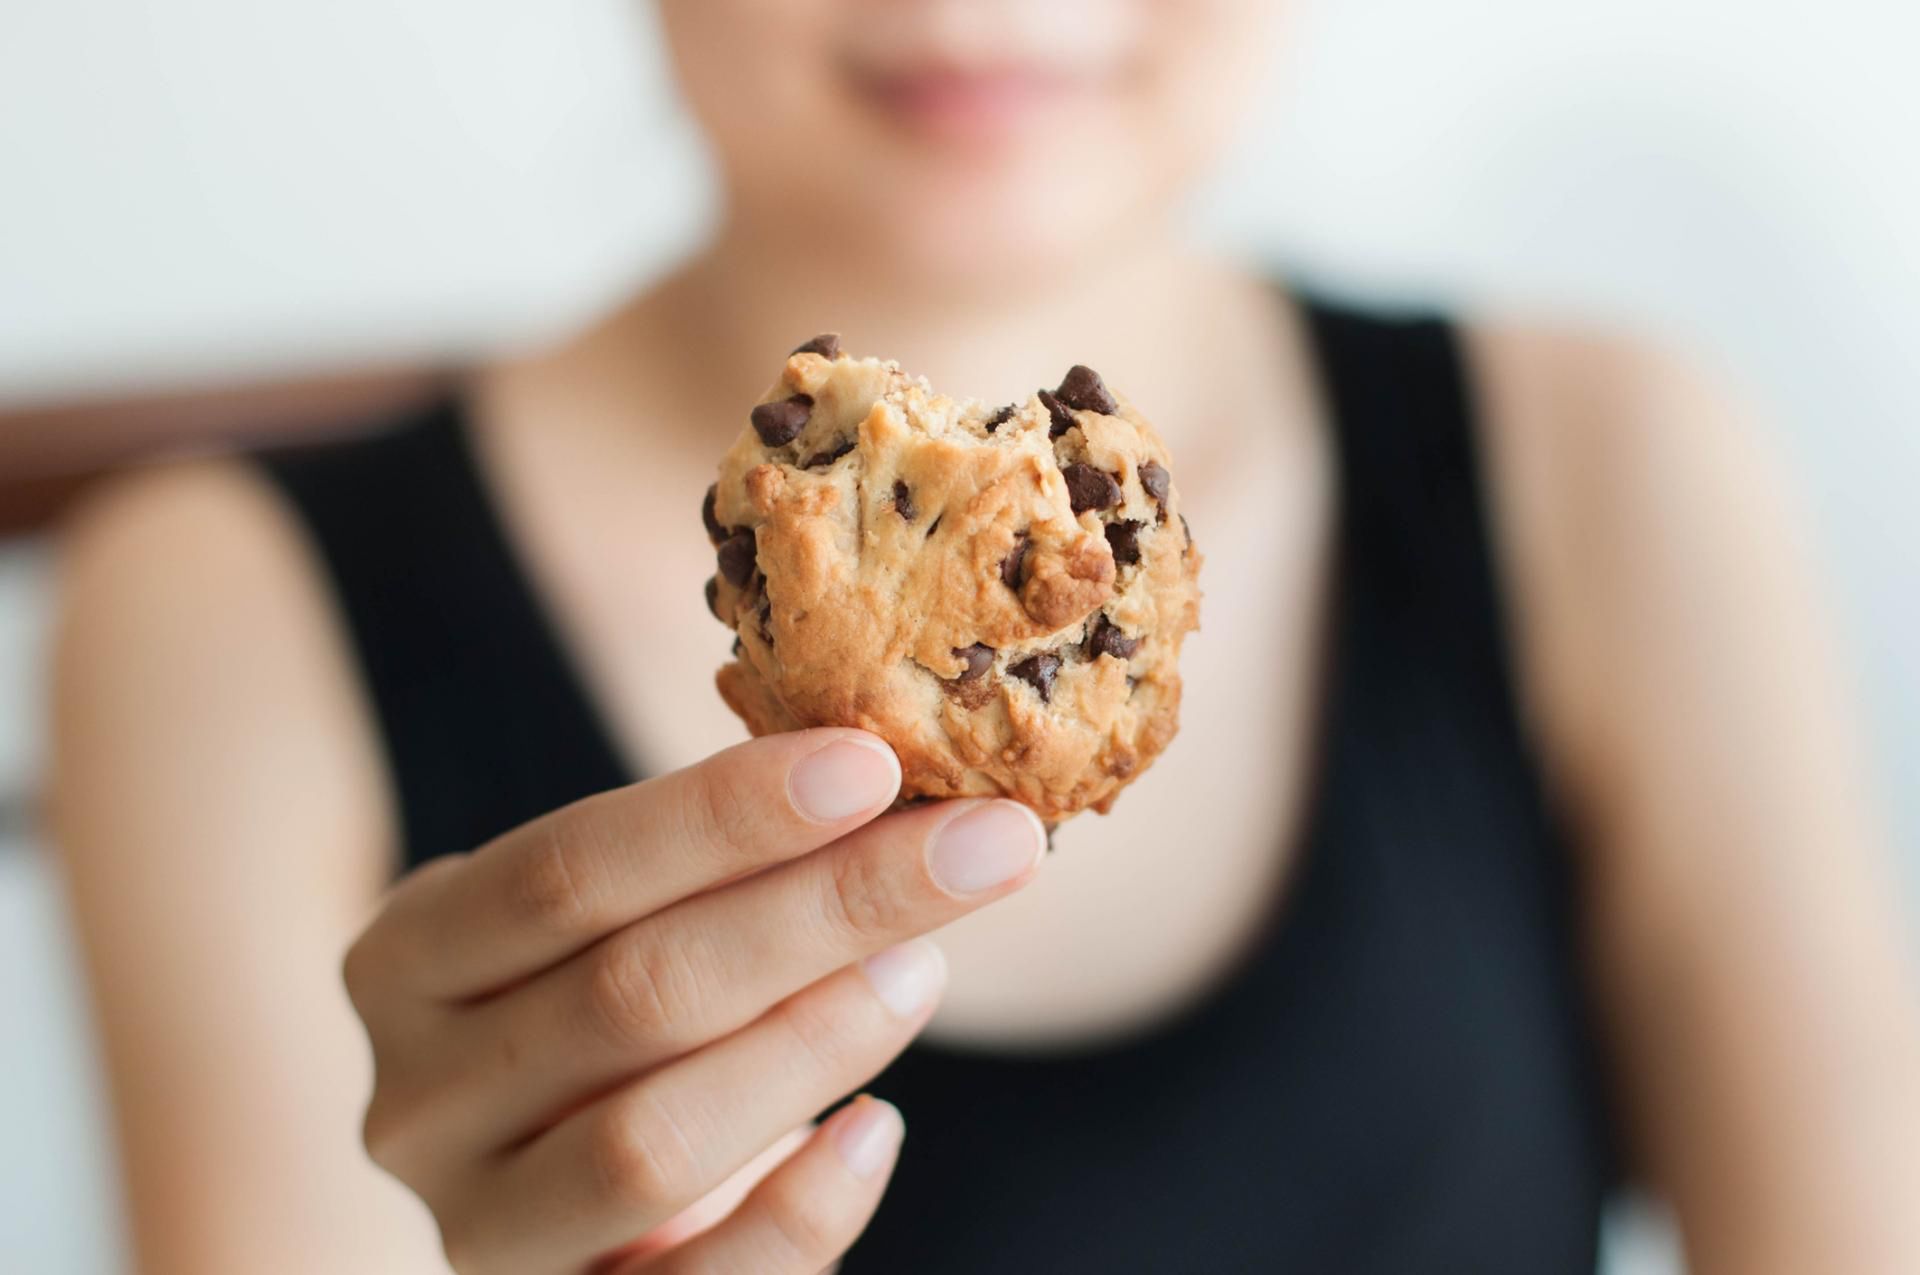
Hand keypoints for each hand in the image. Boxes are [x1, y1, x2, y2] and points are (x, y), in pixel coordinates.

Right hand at [343, 728, 1046, 1272]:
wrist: (569, 1184)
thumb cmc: (617, 1010)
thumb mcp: (625, 920)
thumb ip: (718, 864)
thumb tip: (898, 781)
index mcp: (407, 958)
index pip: (565, 872)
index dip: (723, 815)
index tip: (872, 763)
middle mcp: (417, 1100)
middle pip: (632, 993)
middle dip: (826, 907)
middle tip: (981, 846)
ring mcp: (479, 1229)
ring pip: (650, 1140)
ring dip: (814, 1043)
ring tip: (927, 969)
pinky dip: (800, 1211)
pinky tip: (878, 1130)